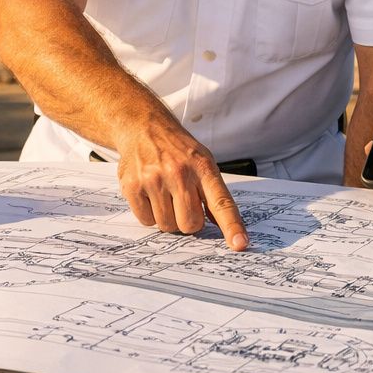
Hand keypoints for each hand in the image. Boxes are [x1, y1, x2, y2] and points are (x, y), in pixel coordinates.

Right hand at [115, 123, 248, 250]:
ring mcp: (154, 179)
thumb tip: (224, 227)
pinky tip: (149, 193)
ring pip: (167, 226)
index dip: (231, 226)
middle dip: (188, 220)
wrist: (144, 128)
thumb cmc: (178, 150)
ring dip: (167, 217)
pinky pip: (146, 221)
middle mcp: (179, 173)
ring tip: (164, 193)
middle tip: (182, 201)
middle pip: (190, 224)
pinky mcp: (132, 186)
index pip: (222, 202)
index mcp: (203, 168)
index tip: (240, 244)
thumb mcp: (203, 162)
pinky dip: (149, 214)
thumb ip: (214, 193)